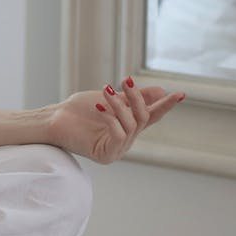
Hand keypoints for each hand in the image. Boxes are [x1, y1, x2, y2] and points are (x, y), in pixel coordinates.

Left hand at [44, 77, 183, 165]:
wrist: (54, 118)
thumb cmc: (79, 109)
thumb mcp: (111, 99)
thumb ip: (135, 98)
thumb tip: (160, 91)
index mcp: (128, 127)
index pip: (152, 116)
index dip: (165, 105)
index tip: (181, 93)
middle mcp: (126, 140)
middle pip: (143, 118)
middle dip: (137, 98)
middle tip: (127, 80)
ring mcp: (117, 149)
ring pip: (131, 125)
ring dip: (119, 105)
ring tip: (106, 90)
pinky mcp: (105, 155)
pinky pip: (118, 135)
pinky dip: (111, 119)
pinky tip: (99, 107)